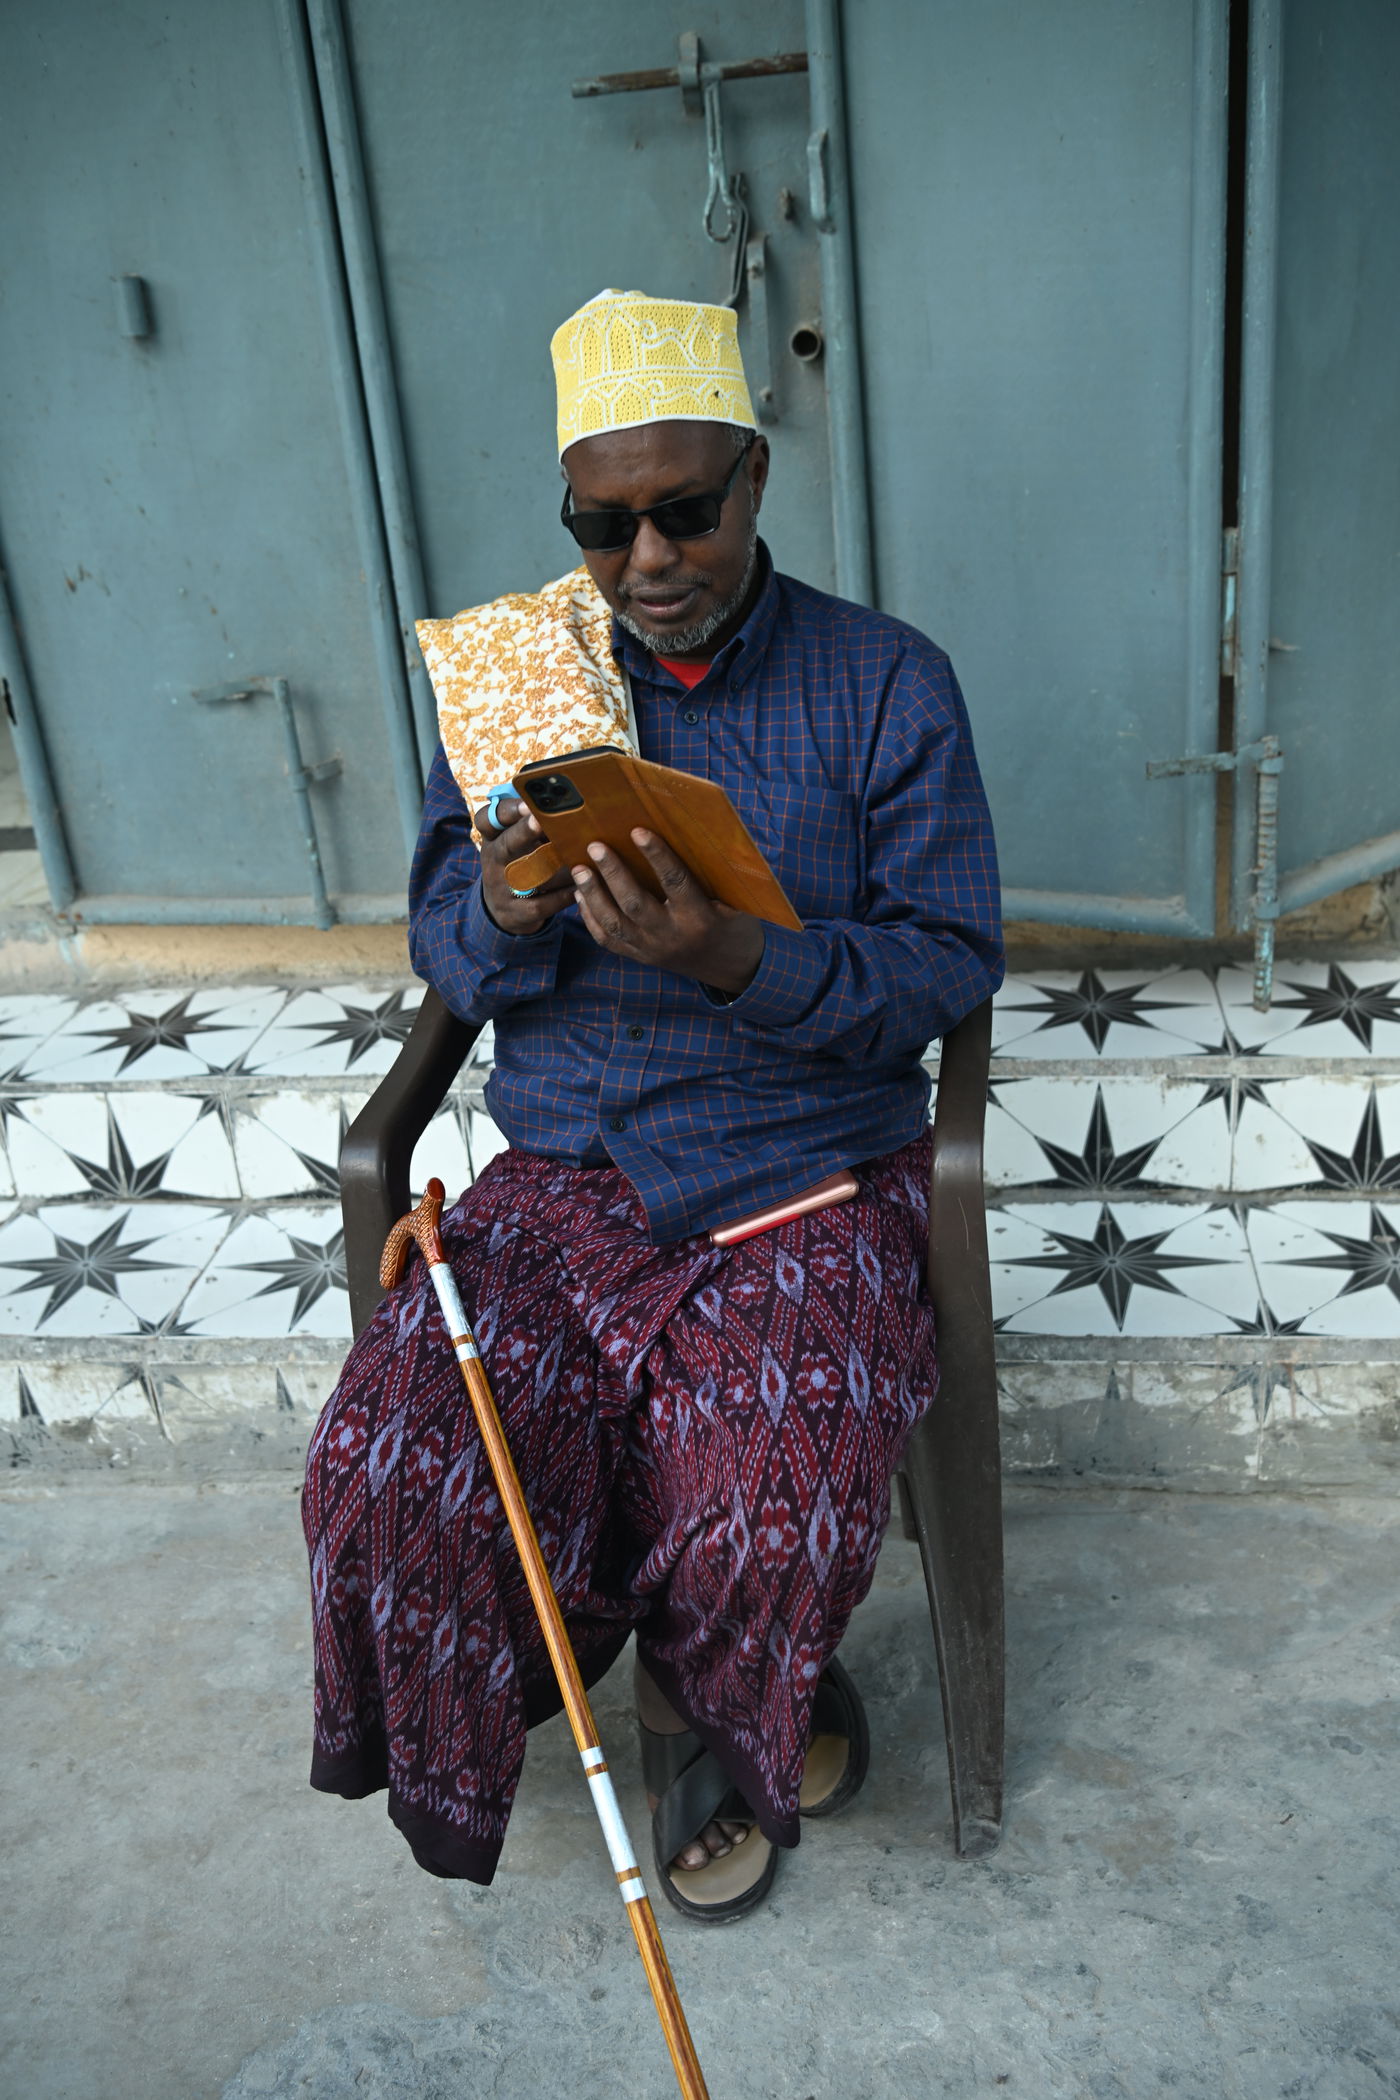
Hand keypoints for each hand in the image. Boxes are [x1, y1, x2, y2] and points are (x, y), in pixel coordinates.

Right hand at [473, 798, 575, 937]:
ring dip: (556, 867)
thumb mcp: (516, 842)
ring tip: (579, 856)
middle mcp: (493, 862)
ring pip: (529, 876)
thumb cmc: (520, 863)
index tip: (527, 803)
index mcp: (493, 839)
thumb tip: (569, 802)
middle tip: (541, 821)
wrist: (505, 909)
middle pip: (506, 845)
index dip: (506, 811)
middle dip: (524, 832)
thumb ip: (534, 824)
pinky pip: (543, 904)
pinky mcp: (516, 913)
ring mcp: (502, 889)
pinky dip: (564, 895)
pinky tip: (581, 887)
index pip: (487, 819)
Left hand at [571, 830, 764, 994]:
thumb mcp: (734, 900)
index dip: (656, 855)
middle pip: (635, 903)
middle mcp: (672, 936)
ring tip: (579, 869)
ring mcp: (652, 950)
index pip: (674, 882)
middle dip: (612, 873)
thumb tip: (689, 833)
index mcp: (699, 917)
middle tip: (595, 847)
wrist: (730, 968)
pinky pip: (608, 940)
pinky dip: (590, 918)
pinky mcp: (640, 957)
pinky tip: (580, 895)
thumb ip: (711, 875)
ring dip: (593, 895)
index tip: (638, 831)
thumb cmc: (733, 923)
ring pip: (614, 923)